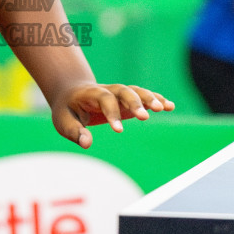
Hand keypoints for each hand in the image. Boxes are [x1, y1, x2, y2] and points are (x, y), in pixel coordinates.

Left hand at [51, 83, 175, 148]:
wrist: (71, 94)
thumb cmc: (67, 110)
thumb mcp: (63, 121)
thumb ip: (74, 131)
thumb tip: (87, 144)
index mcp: (91, 93)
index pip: (104, 100)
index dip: (112, 113)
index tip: (119, 130)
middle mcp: (108, 89)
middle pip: (124, 91)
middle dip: (135, 103)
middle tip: (145, 117)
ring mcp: (119, 93)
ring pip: (136, 91)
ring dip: (150, 98)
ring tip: (165, 108)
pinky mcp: (128, 99)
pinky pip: (143, 96)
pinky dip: (156, 99)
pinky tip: (169, 106)